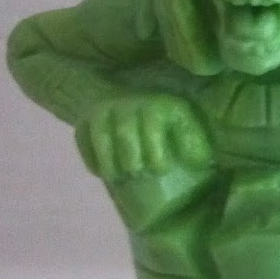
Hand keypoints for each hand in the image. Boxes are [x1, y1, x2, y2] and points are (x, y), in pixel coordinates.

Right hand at [75, 94, 211, 182]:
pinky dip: (90, 157)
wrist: (146, 116)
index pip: (153, 126)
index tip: (160, 171)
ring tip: (120, 178)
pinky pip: (82, 137)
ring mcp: (106, 108)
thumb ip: (198, 149)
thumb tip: (196, 162)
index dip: (155, 152)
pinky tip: (100, 173)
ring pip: (100, 135)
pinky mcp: (86, 119)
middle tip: (138, 175)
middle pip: (125, 132)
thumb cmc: (175, 133)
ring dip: (109, 161)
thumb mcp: (192, 137)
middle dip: (131, 159)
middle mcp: (131, 101)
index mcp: (161, 104)